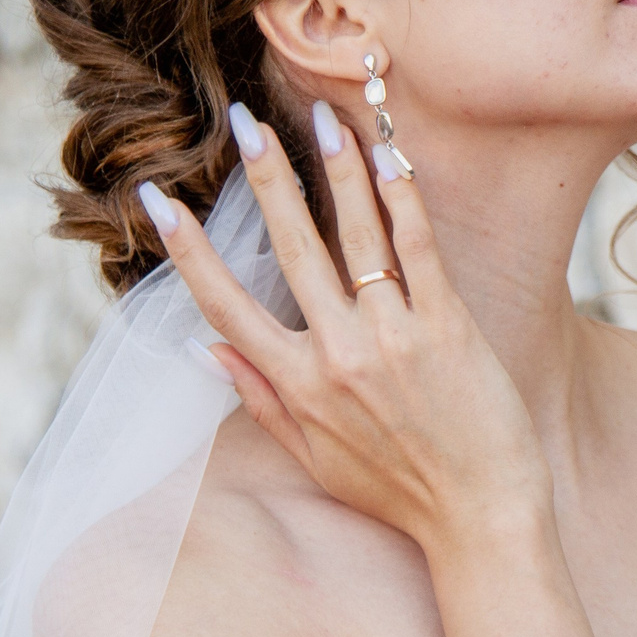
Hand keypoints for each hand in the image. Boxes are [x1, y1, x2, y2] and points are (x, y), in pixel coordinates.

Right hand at [143, 100, 550, 550]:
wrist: (480, 517)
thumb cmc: (398, 493)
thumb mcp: (314, 459)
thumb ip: (259, 400)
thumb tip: (205, 348)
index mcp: (296, 386)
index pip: (224, 303)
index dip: (186, 249)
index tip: (156, 200)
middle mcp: (337, 356)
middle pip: (290, 249)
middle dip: (262, 179)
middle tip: (243, 121)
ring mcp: (393, 338)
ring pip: (357, 236)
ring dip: (336, 171)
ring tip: (321, 118)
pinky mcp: (448, 327)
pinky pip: (420, 249)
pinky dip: (403, 199)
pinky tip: (390, 157)